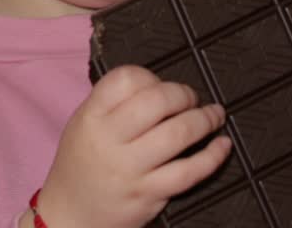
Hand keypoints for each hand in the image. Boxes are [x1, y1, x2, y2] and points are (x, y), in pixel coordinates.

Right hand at [36, 65, 230, 227]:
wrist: (69, 216)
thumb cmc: (82, 164)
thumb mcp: (84, 123)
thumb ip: (115, 103)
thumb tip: (163, 88)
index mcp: (91, 117)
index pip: (125, 79)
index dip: (151, 77)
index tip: (161, 86)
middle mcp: (108, 140)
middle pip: (157, 101)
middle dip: (184, 95)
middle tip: (193, 99)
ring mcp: (129, 169)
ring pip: (177, 134)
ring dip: (204, 120)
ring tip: (214, 116)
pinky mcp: (147, 195)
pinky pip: (188, 172)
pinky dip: (212, 156)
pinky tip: (222, 146)